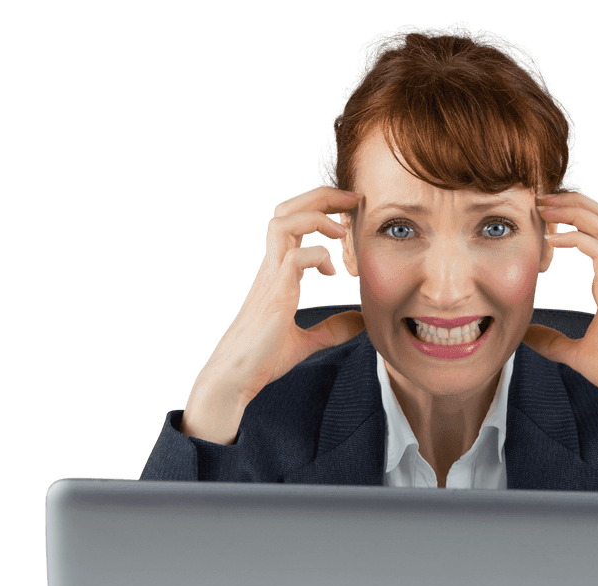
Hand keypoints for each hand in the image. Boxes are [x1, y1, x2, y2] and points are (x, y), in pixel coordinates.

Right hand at [181, 187, 365, 443]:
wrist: (237, 378)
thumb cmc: (263, 359)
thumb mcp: (307, 341)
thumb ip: (333, 329)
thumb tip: (360, 321)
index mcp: (277, 272)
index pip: (294, 223)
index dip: (321, 209)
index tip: (350, 212)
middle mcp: (271, 268)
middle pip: (287, 210)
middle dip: (320, 196)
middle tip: (352, 199)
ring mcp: (270, 278)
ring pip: (284, 223)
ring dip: (316, 218)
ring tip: (341, 232)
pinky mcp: (274, 295)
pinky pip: (294, 257)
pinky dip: (317, 256)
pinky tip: (330, 272)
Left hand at [522, 193, 597, 462]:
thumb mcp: (574, 353)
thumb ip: (550, 341)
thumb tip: (525, 336)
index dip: (575, 219)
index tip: (545, 217)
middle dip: (574, 202)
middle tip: (541, 198)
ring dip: (575, 210)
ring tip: (545, 206)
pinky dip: (574, 237)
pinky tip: (550, 240)